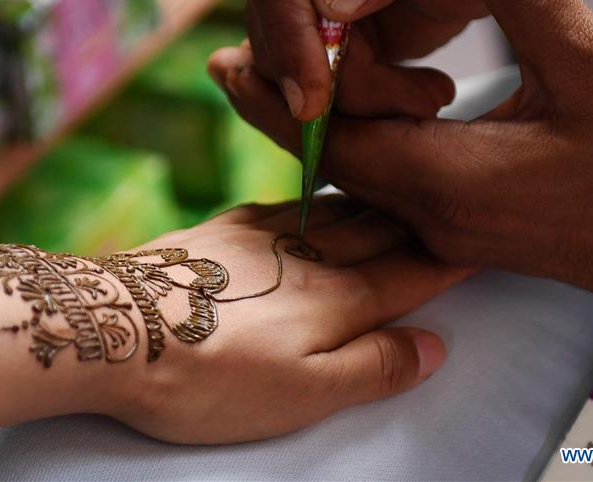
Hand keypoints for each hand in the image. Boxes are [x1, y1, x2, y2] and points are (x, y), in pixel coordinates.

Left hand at [99, 196, 471, 442]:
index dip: (449, 258)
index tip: (480, 240)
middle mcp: (306, 256)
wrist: (112, 328)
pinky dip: (318, 199)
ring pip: (337, 210)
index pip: (411, 272)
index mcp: (336, 299)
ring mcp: (262, 236)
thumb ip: (373, 367)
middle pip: (380, 231)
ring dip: (376, 203)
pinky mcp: (223, 231)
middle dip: (420, 220)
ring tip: (399, 196)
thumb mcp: (301, 396)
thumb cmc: (207, 376)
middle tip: (450, 204)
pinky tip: (315, 201)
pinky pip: (287, 203)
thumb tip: (435, 344)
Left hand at [213, 0, 592, 320]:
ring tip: (284, 81)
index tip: (231, 59)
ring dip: (320, 127)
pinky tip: (359, 116)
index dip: (279, 95)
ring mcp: (451, 233)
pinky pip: (392, 190)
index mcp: (451, 180)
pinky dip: (363, 148)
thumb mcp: (589, 59)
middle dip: (281, 112)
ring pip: (360, 177)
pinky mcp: (470, 231)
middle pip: (332, 161)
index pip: (331, 136)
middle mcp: (436, 218)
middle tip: (232, 67)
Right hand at [240, 0, 484, 120]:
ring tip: (423, 93)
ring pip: (272, 54)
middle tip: (425, 99)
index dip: (290, 33)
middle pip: (270, 17)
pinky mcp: (275, 2)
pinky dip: (336, 98)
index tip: (315, 100)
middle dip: (336, 78)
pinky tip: (393, 93)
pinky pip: (280, 68)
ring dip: (348, 95)